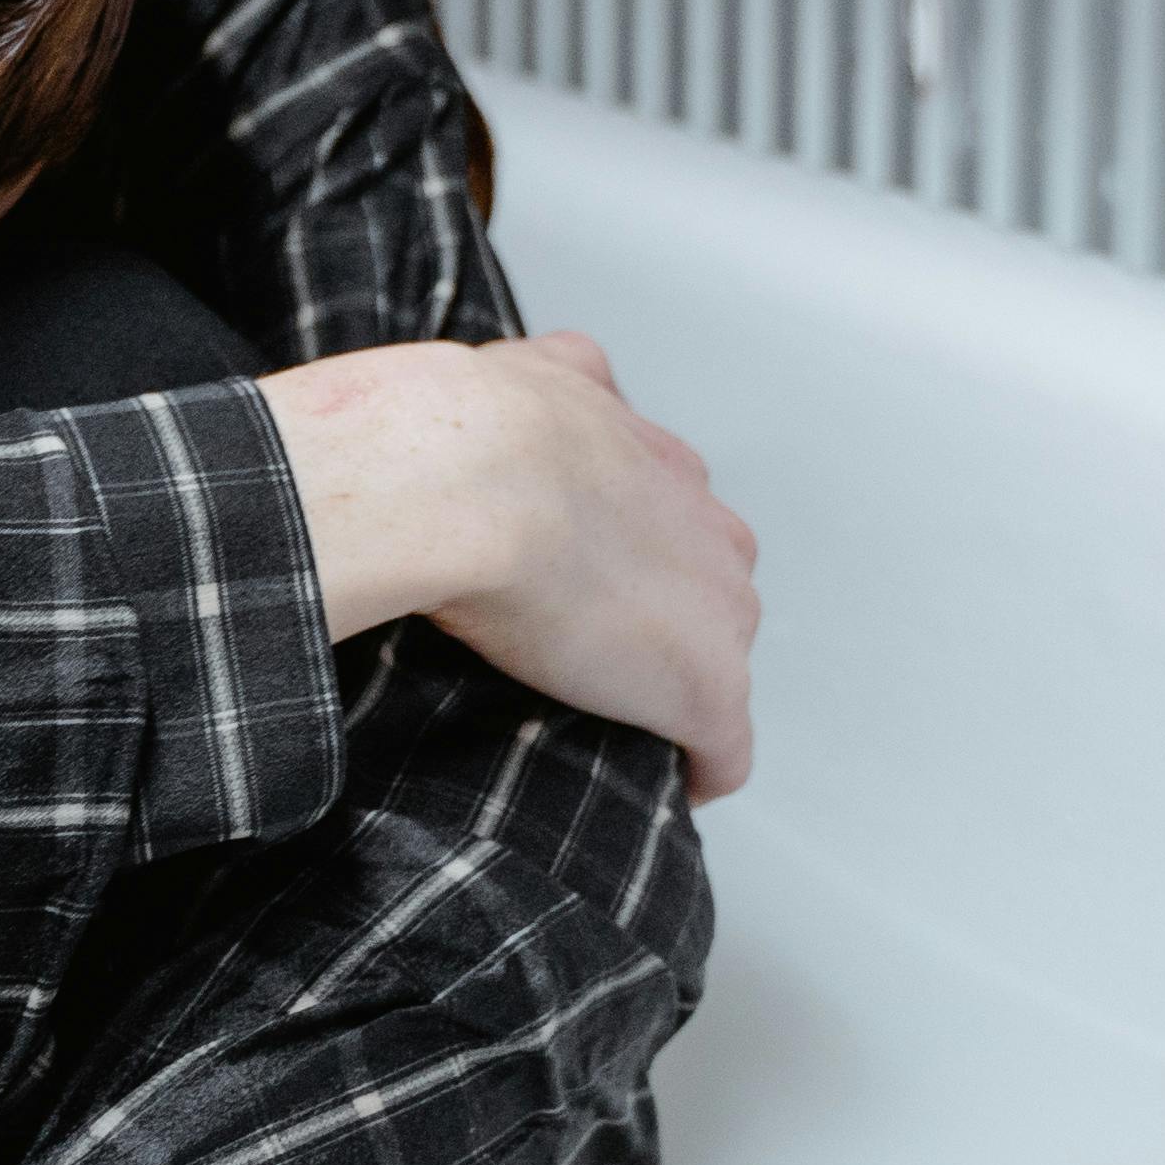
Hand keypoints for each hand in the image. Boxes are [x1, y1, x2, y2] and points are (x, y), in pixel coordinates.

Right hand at [258, 333, 759, 801]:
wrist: (458, 483)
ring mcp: (712, 603)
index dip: (616, 539)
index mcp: (634, 445)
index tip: (573, 569)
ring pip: (719, 650)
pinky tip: (673, 780)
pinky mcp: (705, 688)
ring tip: (623, 715)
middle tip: (586, 642)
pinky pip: (723, 748)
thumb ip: (502, 392)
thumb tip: (462, 392)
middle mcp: (692, 510)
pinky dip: (698, 767)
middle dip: (661, 603)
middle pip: (705, 569)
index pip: (656, 495)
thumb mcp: (479, 384)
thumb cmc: (441, 440)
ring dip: (675, 678)